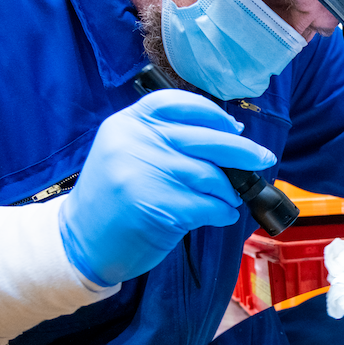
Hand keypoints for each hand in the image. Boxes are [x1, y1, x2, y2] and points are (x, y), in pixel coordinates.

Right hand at [59, 90, 275, 284]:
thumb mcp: (126, 152)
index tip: (233, 128)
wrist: (80, 241)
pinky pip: (209, 206)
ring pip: (212, 175)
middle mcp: (136, 142)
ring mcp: (147, 174)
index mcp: (127, 123)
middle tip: (262, 159)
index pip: (179, 103)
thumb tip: (230, 134)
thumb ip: (165, 139)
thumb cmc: (113, 199)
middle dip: (242, 151)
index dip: (213, 114)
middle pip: (206, 138)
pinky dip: (223, 213)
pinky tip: (220, 216)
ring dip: (231, 191)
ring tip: (230, 200)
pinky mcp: (161, 207)